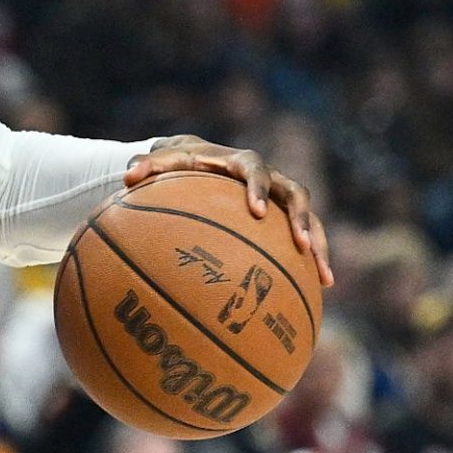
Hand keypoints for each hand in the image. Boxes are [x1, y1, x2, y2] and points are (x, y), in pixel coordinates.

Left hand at [125, 135, 334, 287]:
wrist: (199, 160)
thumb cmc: (179, 164)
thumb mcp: (162, 163)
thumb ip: (146, 168)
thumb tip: (126, 178)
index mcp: (241, 163)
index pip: (255, 170)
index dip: (258, 189)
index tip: (256, 212)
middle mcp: (269, 178)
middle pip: (296, 194)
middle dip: (302, 220)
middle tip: (302, 246)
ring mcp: (280, 199)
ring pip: (310, 218)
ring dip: (320, 246)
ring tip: (326, 279)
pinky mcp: (283, 219)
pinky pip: (304, 239)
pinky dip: (313, 262)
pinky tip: (318, 291)